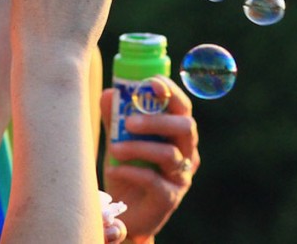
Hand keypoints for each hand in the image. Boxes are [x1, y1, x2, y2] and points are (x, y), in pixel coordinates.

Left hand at [100, 76, 199, 242]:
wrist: (126, 213)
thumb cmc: (128, 171)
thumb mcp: (119, 141)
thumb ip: (115, 119)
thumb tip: (109, 93)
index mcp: (177, 133)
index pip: (182, 106)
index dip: (171, 91)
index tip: (151, 83)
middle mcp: (186, 152)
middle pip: (185, 127)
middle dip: (157, 120)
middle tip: (129, 121)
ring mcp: (181, 176)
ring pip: (169, 154)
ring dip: (139, 147)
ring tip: (114, 149)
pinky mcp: (170, 198)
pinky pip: (155, 180)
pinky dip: (132, 172)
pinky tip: (114, 170)